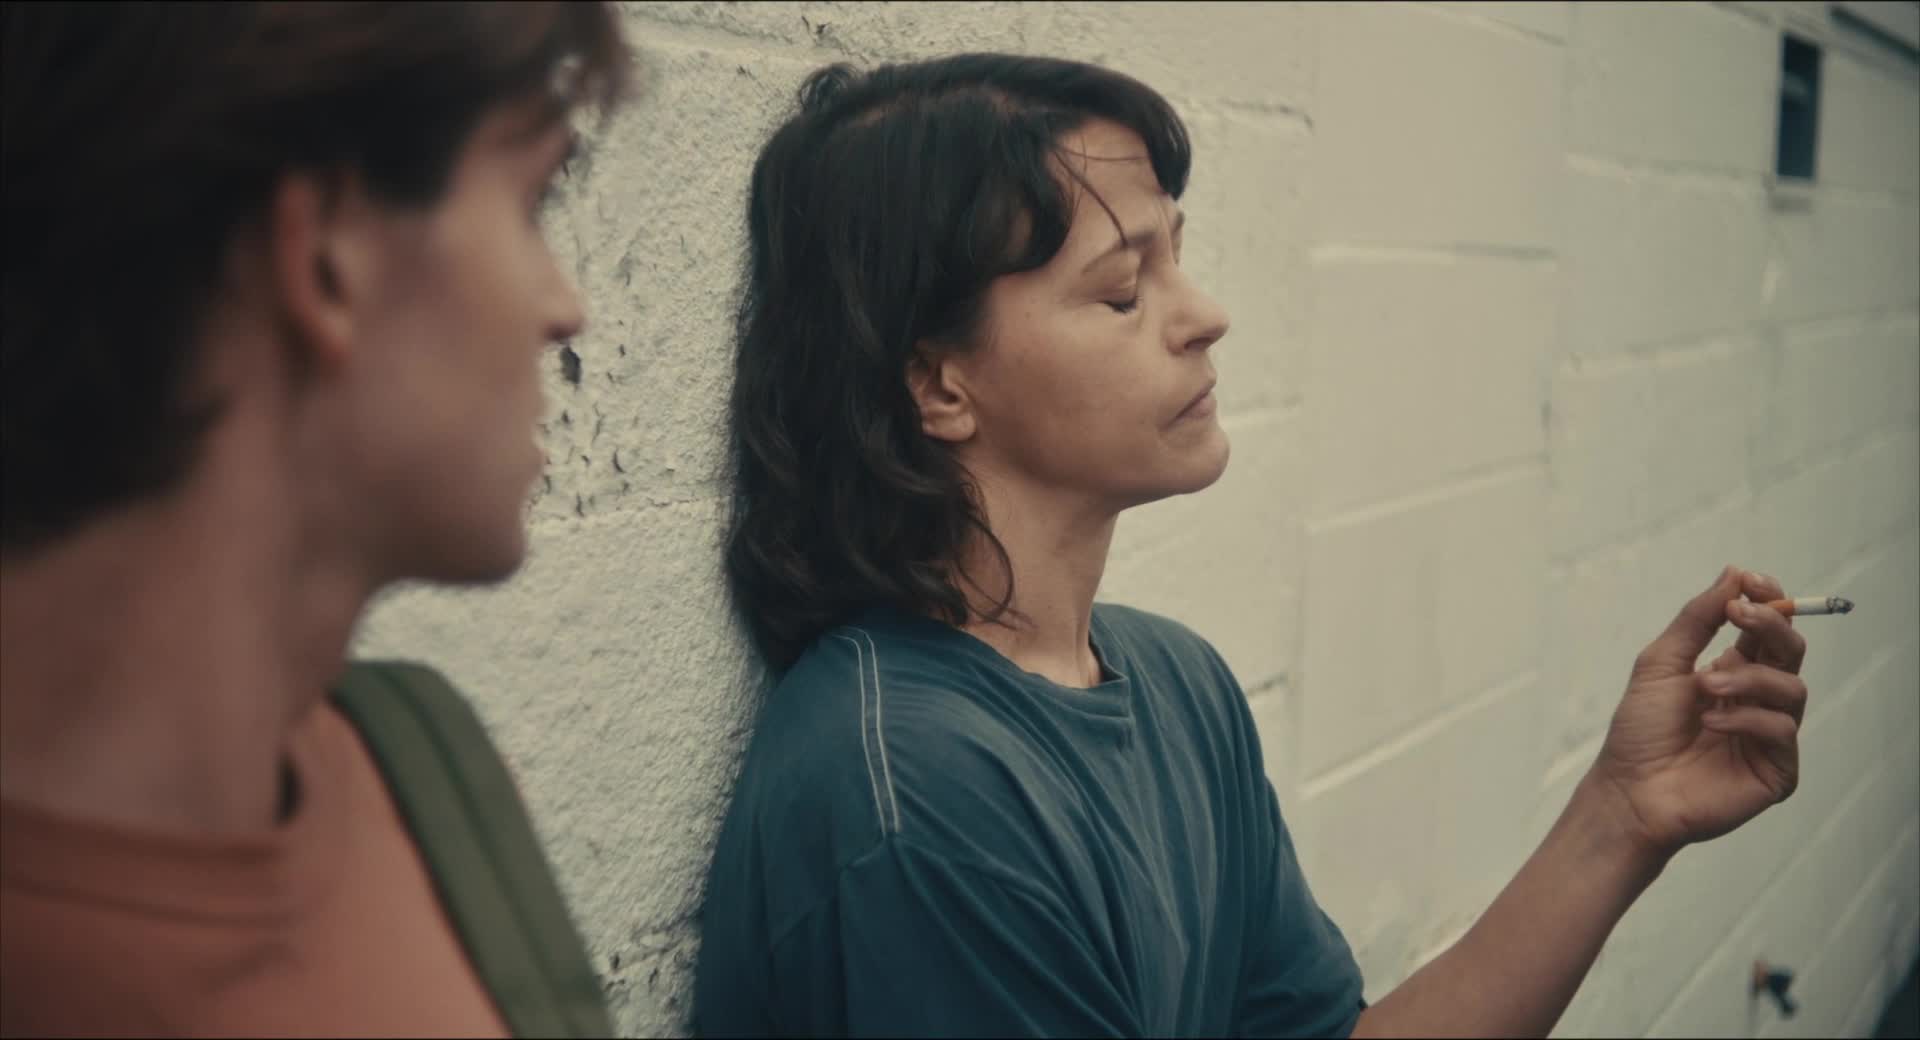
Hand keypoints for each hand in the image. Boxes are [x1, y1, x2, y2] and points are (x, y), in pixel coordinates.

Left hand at [1589, 566, 1808, 858]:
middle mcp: (1759, 700)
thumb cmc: (1640, 730)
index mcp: (1735, 671)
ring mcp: (1771, 735)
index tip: (1751, 583)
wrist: (1629, 790)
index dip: (1768, 602)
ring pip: (1792, 688)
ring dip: (1747, 678)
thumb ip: (1697, 619)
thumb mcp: (1662, 663)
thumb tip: (1733, 573)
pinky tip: (1709, 723)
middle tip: (1739, 614)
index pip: (1769, 629)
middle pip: (1791, 650)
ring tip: (1705, 685)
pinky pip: (1782, 730)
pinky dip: (1746, 719)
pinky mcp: (1778, 770)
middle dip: (1770, 624)